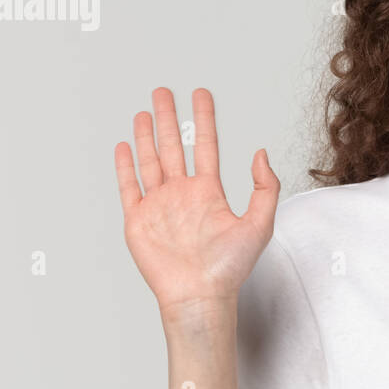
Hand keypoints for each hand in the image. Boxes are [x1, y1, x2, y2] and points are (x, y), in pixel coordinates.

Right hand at [114, 87, 278, 315]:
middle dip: (169, 118)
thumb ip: (264, 188)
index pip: (205, 145)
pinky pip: (129, 187)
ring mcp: (159, 206)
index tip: (201, 94)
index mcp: (209, 192)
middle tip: (163, 91)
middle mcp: (182, 194)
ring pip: (150, 161)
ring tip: (145, 111)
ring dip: (146, 136)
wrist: (200, 296)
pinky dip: (125, 166)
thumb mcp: (260, 224)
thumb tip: (261, 153)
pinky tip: (125, 146)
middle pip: (173, 146)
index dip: (203, 119)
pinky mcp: (138, 221)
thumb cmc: (230, 268)